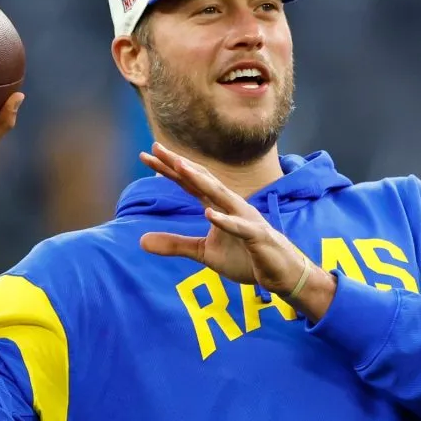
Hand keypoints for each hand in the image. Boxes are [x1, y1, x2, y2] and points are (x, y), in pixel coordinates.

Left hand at [138, 142, 308, 296]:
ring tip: (180, 167)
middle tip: (156, 147)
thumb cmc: (244, 257)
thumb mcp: (204, 253)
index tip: (146, 156)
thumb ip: (175, 244)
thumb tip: (141, 241)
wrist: (279, 273)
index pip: (189, 184)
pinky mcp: (257, 237)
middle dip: (179, 164)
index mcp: (218, 206)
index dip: (168, 169)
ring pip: (221, 196)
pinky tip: (210, 214)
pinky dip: (225, 221)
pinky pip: (239, 227)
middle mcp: (231, 205)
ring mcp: (245, 218)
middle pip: (202, 180)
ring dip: (201, 181)